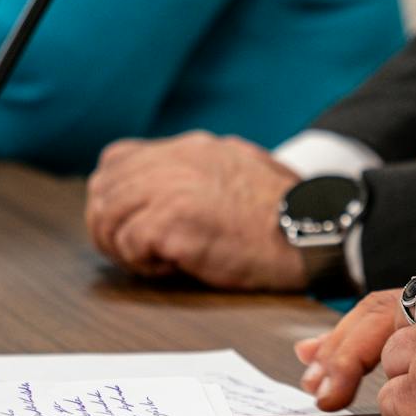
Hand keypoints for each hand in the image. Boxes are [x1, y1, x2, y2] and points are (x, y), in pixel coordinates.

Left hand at [86, 131, 305, 289]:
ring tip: (156, 261)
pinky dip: (144, 263)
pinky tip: (174, 267)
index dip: (114, 195)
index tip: (130, 222)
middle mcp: (174, 160)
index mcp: (190, 148)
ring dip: (124, 247)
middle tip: (136, 252)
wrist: (311, 232)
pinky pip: (128, 244)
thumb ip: (204, 172)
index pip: (117, 160)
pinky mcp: (171, 221)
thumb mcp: (242, 170)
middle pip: (104, 190)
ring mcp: (170, 188)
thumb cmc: (287, 215)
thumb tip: (174, 187)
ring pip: (107, 217)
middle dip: (110, 227)